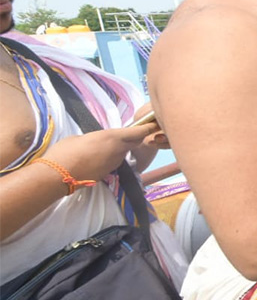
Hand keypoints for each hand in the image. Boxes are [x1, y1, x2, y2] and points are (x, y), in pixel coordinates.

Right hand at [42, 123, 160, 182]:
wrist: (58, 176)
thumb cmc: (66, 151)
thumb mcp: (80, 137)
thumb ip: (95, 138)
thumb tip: (97, 142)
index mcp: (113, 137)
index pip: (139, 132)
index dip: (148, 127)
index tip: (155, 123)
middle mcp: (119, 151)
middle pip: (134, 142)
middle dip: (135, 138)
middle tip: (129, 133)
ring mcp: (115, 164)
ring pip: (123, 153)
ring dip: (119, 149)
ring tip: (103, 147)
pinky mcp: (108, 174)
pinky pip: (113, 163)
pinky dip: (109, 159)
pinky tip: (96, 158)